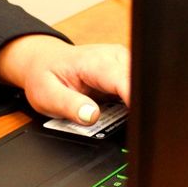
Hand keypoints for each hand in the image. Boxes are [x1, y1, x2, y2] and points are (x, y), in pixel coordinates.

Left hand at [0, 35, 129, 123]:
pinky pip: (138, 90)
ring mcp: (124, 64)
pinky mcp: (126, 73)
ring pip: (143, 88)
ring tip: (117, 118)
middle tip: (128, 128)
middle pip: (140, 84)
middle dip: (138, 107)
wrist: (44, 62)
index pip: (125, 81)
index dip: (134, 102)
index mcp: (96, 62)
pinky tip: (120, 113)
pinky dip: (132, 104)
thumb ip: (70, 106)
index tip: (136, 123)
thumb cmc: (46, 76)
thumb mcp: (47, 95)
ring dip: (136, 107)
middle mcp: (115, 58)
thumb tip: (91, 116)